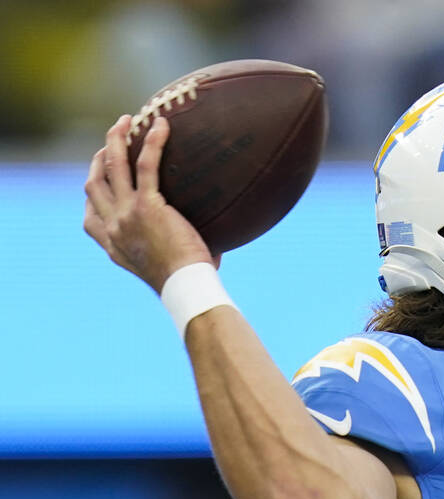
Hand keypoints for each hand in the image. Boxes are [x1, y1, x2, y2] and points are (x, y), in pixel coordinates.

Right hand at [83, 115, 217, 293]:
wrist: (186, 287)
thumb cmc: (185, 282)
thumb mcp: (163, 266)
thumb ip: (167, 249)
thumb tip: (207, 245)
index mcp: (112, 243)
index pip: (90, 213)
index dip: (93, 189)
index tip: (102, 174)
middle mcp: (112, 226)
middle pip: (94, 182)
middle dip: (100, 156)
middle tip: (114, 138)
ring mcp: (126, 214)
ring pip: (112, 165)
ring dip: (115, 139)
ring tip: (127, 120)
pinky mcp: (147, 205)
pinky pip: (146, 165)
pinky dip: (152, 143)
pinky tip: (161, 126)